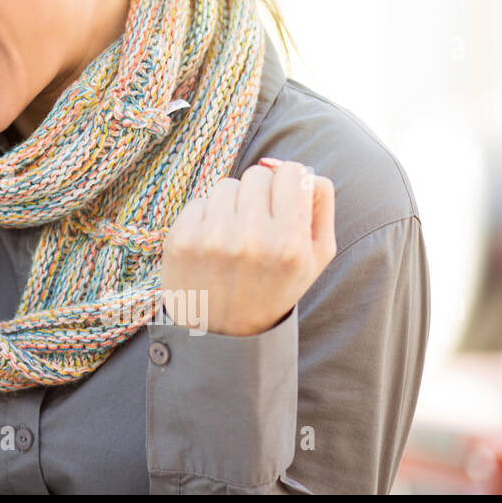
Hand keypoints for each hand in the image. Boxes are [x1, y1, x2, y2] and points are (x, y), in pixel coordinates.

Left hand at [159, 158, 336, 336]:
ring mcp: (212, 238)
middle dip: (260, 194)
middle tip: (259, 225)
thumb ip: (320, 206)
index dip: (289, 182)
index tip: (284, 198)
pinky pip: (200, 200)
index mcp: (291, 245)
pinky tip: (212, 245)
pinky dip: (207, 216)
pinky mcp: (181, 238)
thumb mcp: (315, 259)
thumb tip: (300, 168)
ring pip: (227, 184)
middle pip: (258, 174)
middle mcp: (251, 239)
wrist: (220, 334)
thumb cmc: (273, 288)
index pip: (293, 173)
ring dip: (233, 204)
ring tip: (235, 237)